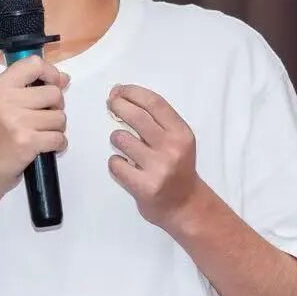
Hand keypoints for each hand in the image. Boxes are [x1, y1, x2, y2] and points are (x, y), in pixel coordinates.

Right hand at [0, 55, 69, 189]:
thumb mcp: (0, 104)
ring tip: (40, 134)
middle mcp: (6, 100)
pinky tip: (45, 147)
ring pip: (60, 117)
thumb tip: (64, 78)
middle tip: (42, 119)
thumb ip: (29, 87)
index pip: (33, 64)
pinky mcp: (27, 141)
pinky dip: (58, 144)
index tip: (53, 85)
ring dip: (56, 128)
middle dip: (55, 108)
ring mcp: (16, 121)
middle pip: (54, 93)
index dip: (50, 73)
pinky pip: (59, 137)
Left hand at [107, 84, 208, 228]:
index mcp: (182, 133)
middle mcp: (172, 148)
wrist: (185, 205)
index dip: (133, 92)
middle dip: (118, 105)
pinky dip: (116, 163)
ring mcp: (158, 168)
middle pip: (136, 116)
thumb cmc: (177, 167)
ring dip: (117, 139)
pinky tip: (125, 167)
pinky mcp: (144, 186)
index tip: (119, 90)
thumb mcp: (177, 140)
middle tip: (110, 103)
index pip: (154, 103)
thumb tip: (121, 95)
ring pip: (121, 139)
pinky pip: (115, 164)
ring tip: (124, 146)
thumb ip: (156, 121)